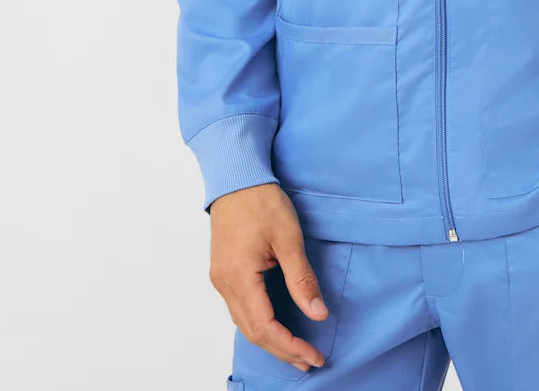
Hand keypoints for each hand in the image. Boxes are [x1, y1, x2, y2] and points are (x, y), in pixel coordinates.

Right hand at [208, 182, 329, 372]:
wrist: (236, 176)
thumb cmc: (261, 201)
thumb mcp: (288, 238)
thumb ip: (301, 279)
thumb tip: (317, 314)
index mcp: (239, 277)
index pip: (265, 328)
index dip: (290, 346)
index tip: (313, 356)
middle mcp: (224, 284)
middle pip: (253, 332)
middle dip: (282, 350)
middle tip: (308, 361)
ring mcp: (220, 278)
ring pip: (244, 323)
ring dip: (269, 340)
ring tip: (295, 350)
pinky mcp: (222, 271)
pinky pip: (238, 308)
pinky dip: (258, 323)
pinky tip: (273, 326)